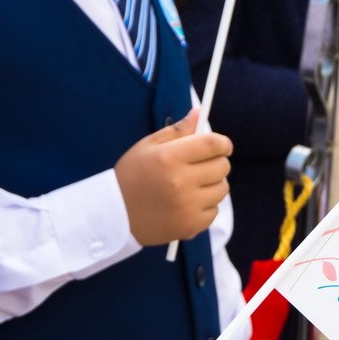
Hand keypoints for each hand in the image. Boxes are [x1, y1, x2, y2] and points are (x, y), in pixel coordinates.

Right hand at [115, 108, 232, 244]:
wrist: (115, 215)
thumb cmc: (132, 176)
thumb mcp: (147, 146)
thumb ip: (177, 130)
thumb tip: (198, 113)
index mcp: (169, 158)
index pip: (213, 144)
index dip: (223, 143)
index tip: (222, 146)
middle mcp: (181, 182)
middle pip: (222, 166)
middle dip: (216, 162)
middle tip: (202, 165)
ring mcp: (187, 207)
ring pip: (222, 189)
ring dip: (212, 184)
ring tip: (192, 185)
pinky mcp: (191, 226)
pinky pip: (214, 211)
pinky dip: (205, 206)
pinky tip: (187, 203)